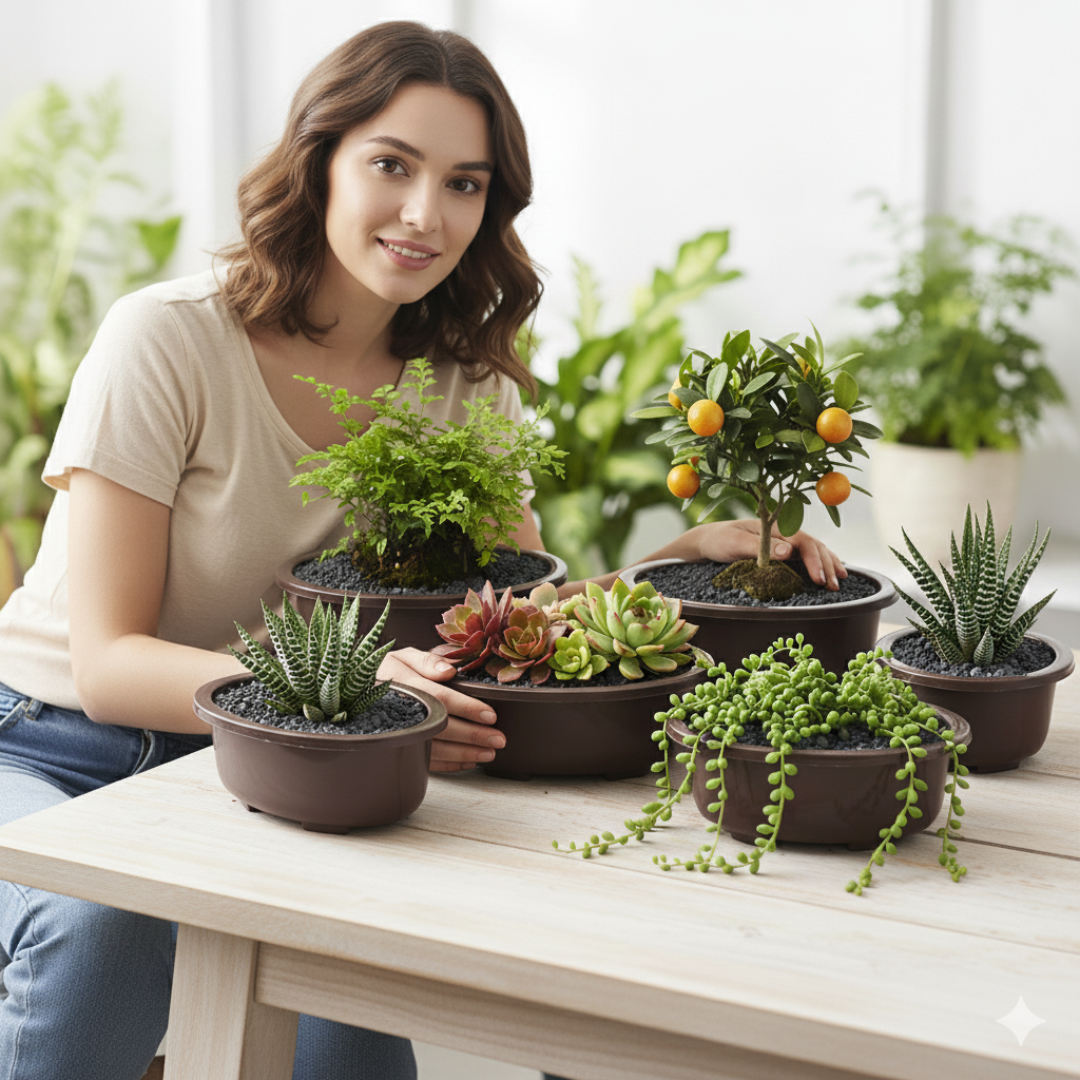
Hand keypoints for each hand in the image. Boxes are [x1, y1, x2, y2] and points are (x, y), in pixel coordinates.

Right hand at [378, 648, 503, 772]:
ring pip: (434, 749)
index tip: (490, 715)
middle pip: (440, 727)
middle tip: (498, 740)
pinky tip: (467, 762)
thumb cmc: (385, 670)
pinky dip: (448, 764)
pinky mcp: (398, 748)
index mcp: (403, 684)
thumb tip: (449, 670)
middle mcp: (400, 712)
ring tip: (488, 753)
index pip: (440, 698)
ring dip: (464, 753)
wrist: (352, 693)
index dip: (467, 708)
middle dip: (472, 735)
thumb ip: (426, 660)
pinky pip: (424, 761)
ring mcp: (398, 734)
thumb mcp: (402, 656)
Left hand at [683, 520, 846, 590]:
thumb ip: (762, 547)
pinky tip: (828, 572)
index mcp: (775, 527)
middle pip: (813, 545)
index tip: (819, 578)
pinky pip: (804, 556)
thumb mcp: (736, 543)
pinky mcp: (780, 552)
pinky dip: (819, 563)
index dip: (814, 560)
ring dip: (828, 564)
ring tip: (840, 580)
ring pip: (813, 549)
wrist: (707, 541)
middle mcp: (783, 532)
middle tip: (833, 586)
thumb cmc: (719, 540)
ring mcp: (783, 541)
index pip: (803, 541)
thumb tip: (789, 551)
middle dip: (826, 565)